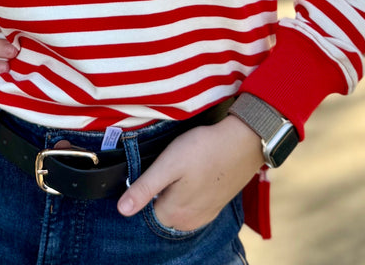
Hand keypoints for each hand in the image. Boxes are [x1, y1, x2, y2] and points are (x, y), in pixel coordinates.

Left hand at [117, 116, 262, 230]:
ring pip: (177, 210)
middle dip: (158, 193)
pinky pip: (193, 207)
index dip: (143, 190)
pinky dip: (188, 195)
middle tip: (165, 167)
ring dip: (173, 194)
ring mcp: (204, 216)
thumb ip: (144, 189)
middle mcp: (188, 222)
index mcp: (173, 214)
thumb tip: (121, 211)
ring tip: (179, 169)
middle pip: (161, 212)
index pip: (145, 211)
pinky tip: (191, 176)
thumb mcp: (168, 165)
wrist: (242, 142)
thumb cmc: (202, 150)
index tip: (150, 170)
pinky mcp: (215, 206)